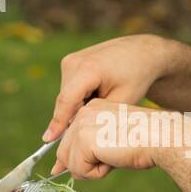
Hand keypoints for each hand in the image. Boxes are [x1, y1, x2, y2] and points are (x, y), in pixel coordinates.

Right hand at [43, 35, 176, 141]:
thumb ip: (96, 117)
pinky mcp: (71, 62)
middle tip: (96, 124)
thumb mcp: (120, 101)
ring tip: (104, 101)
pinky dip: (81, 97)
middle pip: (66, 101)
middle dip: (76, 117)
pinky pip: (70, 89)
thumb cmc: (136, 78)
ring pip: (67, 96)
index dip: (57, 122)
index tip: (48, 140)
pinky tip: (100, 94)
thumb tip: (72, 133)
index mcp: (88, 69)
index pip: (66, 101)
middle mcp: (74, 62)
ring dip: (80, 106)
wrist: (142, 52)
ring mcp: (71, 60)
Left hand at [53, 99, 165, 179]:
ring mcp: (82, 125)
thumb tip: (61, 168)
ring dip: (90, 170)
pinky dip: (96, 174)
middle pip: (64, 151)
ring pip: (69, 163)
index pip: (70, 139)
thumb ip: (89, 149)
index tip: (74, 167)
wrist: (161, 137)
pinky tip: (113, 161)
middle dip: (83, 165)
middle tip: (109, 162)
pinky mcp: (84, 140)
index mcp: (91, 108)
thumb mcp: (112, 140)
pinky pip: (79, 170)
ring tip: (114, 159)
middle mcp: (83, 113)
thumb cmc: (146, 141)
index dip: (75, 157)